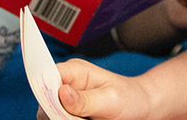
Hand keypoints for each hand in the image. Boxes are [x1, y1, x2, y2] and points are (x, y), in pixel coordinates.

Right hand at [39, 58, 153, 119]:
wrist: (142, 109)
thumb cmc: (130, 98)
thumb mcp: (110, 99)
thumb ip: (85, 99)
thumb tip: (61, 93)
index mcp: (75, 71)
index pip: (46, 75)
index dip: (46, 91)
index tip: (58, 108)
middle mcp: (67, 84)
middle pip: (45, 100)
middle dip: (57, 114)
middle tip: (80, 118)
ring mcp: (66, 101)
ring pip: (49, 115)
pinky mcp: (69, 114)